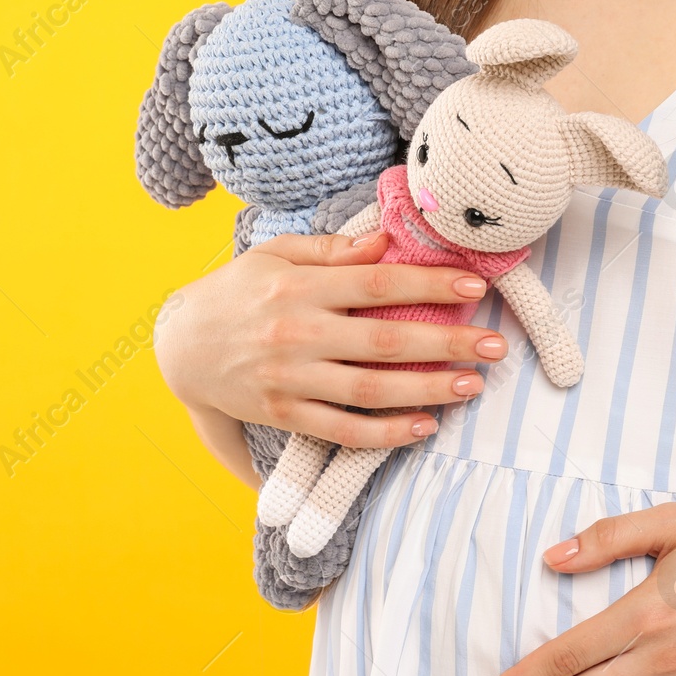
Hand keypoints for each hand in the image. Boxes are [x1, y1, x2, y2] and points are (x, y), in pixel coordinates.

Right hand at [153, 231, 508, 446]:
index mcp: (299, 287)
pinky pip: (343, 430)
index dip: (430, 286)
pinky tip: (424, 427)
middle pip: (384, 340)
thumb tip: (385, 242)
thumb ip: (331, 249)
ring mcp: (290, 379)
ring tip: (473, 385)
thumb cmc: (236, 292)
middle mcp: (296, 333)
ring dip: (427, 390)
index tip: (475, 288)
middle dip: (446, 343)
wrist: (180, 347)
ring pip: (370, 390)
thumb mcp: (275, 255)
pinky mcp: (284, 414)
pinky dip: (385, 433)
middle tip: (495, 345)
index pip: (378, 283)